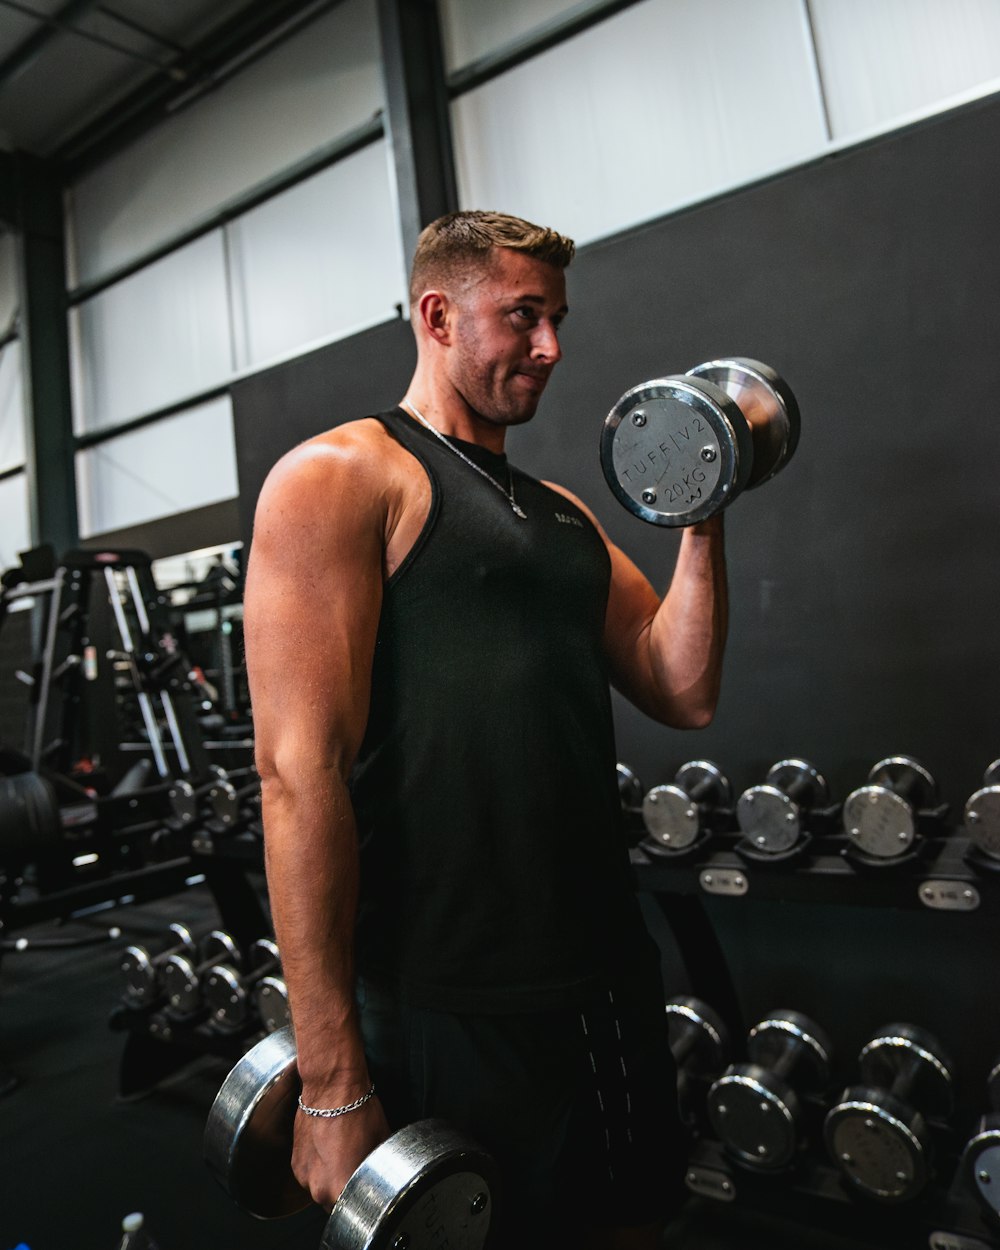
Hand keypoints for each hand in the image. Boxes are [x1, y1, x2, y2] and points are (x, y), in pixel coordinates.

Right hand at [291, 1095, 390, 1210]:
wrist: (332, 1087)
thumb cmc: (358, 1111)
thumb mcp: (382, 1142)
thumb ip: (380, 1167)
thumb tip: (387, 1172)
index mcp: (341, 1190)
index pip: (353, 1211)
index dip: (362, 1201)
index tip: (367, 1192)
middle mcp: (319, 1189)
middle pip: (335, 1203)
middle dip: (345, 1192)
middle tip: (357, 1171)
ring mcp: (304, 1176)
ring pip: (321, 1189)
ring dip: (330, 1180)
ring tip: (342, 1156)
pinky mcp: (296, 1163)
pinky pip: (309, 1174)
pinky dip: (318, 1166)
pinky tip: (329, 1148)